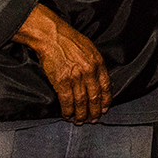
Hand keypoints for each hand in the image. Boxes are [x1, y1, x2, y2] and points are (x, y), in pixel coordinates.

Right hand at [13, 4, 109, 122]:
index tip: (104, 108)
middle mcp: (89, 72)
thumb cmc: (69, 40)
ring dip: (81, 114)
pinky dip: (68, 110)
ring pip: (81, 102)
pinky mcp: (62, 81)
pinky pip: (67, 100)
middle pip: (94, 97)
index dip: (106, 100)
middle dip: (94, 111)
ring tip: (80, 121)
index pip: (106, 86)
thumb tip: (97, 78)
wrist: (52, 36)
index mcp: (98, 63)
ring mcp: (76, 77)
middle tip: (93, 119)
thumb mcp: (90, 49)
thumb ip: (95, 64)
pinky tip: (67, 115)